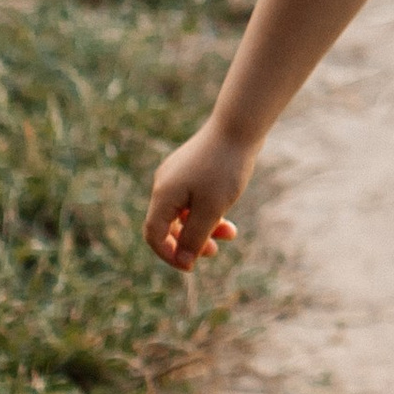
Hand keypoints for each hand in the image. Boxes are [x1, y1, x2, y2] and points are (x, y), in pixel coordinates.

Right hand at [145, 123, 255, 274]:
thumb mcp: (211, 209)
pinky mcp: (192, 170)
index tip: (192, 267)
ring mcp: (177, 176)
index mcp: (163, 195)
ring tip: (230, 233)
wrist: (238, 127)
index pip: (154, 235)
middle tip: (214, 252)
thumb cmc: (224, 168)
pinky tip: (228, 216)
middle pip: (168, 226)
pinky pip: (194, 199)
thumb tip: (183, 262)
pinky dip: (209, 211)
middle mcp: (165, 185)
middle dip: (189, 243)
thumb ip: (194, 237)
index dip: (169, 255)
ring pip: (185, 213)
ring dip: (204, 228)